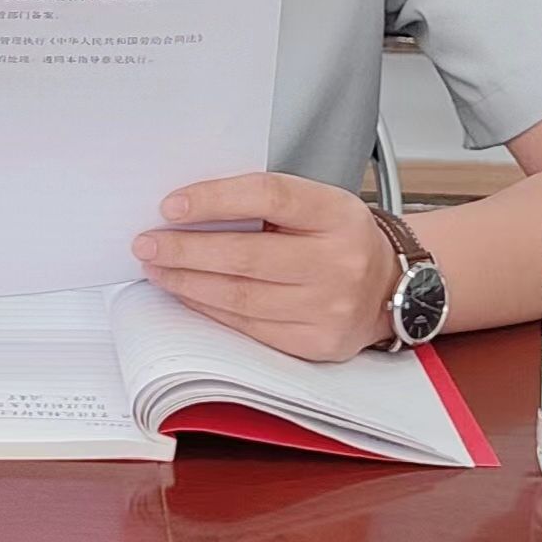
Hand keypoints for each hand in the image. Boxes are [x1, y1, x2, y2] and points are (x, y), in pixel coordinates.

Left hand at [131, 172, 398, 362]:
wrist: (395, 287)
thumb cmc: (341, 236)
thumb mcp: (318, 203)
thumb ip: (266, 201)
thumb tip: (190, 207)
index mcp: (336, 213)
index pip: (268, 196)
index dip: (215, 199)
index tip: (172, 204)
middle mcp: (337, 262)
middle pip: (247, 256)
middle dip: (186, 250)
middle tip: (146, 242)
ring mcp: (328, 309)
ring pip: (242, 298)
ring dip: (188, 282)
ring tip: (156, 268)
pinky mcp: (316, 345)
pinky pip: (250, 328)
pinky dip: (210, 309)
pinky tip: (187, 293)